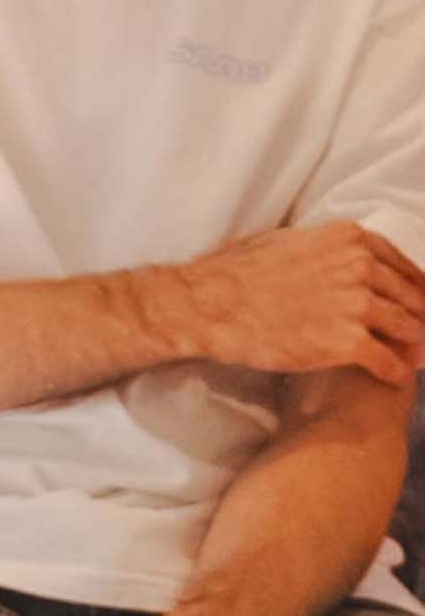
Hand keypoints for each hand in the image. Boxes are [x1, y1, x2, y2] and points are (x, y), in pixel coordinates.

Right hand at [164, 223, 424, 383]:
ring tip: (414, 359)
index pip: (403, 265)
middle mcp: (361, 267)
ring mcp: (357, 304)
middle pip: (412, 297)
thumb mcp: (287, 240)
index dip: (416, 288)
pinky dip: (396, 371)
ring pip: (408, 329)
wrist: (211, 304)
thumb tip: (339, 256)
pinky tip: (395, 377)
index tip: (419, 303)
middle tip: (421, 337)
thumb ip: (326, 247)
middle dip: (419, 319)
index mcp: (350, 239)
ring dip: (413, 347)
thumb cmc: (236, 272)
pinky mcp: (348, 342)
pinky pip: (389, 361)